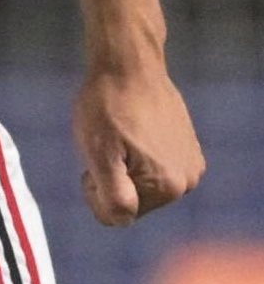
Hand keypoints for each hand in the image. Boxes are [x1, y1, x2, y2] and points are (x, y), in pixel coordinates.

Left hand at [72, 62, 204, 223]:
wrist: (129, 63)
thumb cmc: (106, 104)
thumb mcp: (97, 150)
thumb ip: (112, 193)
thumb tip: (122, 220)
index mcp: (166, 187)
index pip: (117, 214)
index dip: (95, 188)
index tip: (93, 159)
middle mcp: (186, 182)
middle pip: (134, 200)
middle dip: (113, 177)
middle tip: (106, 142)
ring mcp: (191, 165)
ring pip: (143, 183)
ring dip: (126, 165)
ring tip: (121, 132)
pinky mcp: (189, 148)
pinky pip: (155, 166)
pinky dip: (140, 153)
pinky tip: (135, 128)